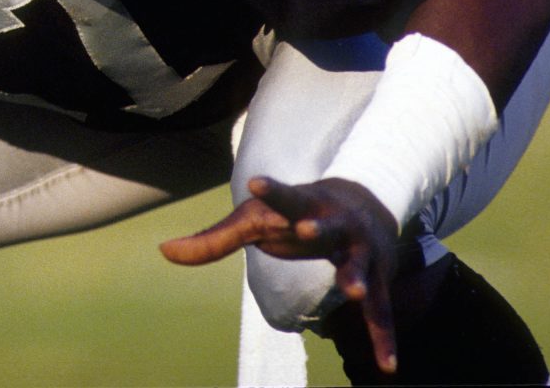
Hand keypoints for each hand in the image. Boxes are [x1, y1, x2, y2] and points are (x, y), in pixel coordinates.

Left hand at [160, 176, 400, 373]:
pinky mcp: (377, 280)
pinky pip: (380, 313)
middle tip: (304, 229)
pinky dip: (383, 338)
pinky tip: (386, 367)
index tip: (253, 182)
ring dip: (355, 277)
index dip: (270, 190)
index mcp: (301, 208)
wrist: (362, 203)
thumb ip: (213, 240)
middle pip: (325, 226)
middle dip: (316, 227)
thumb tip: (163, 251)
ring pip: (358, 266)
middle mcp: (334, 226)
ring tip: (351, 291)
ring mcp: (359, 253)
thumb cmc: (292, 215)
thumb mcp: (254, 222)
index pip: (283, 197)